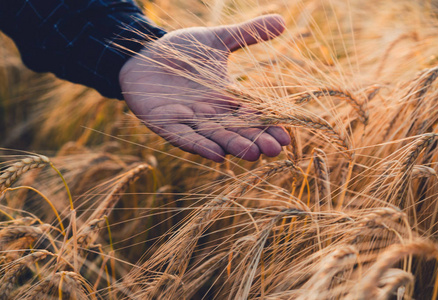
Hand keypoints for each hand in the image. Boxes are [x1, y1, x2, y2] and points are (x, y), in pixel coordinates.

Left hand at [119, 15, 289, 161]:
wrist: (143, 53)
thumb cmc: (181, 51)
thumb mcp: (217, 40)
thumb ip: (246, 34)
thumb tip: (281, 21)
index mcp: (225, 98)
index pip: (251, 115)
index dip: (267, 126)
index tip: (286, 137)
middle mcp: (210, 114)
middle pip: (236, 130)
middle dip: (255, 140)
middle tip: (274, 150)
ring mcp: (188, 120)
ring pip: (214, 137)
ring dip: (233, 145)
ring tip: (253, 154)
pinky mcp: (165, 123)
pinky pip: (185, 137)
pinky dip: (201, 146)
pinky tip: (218, 156)